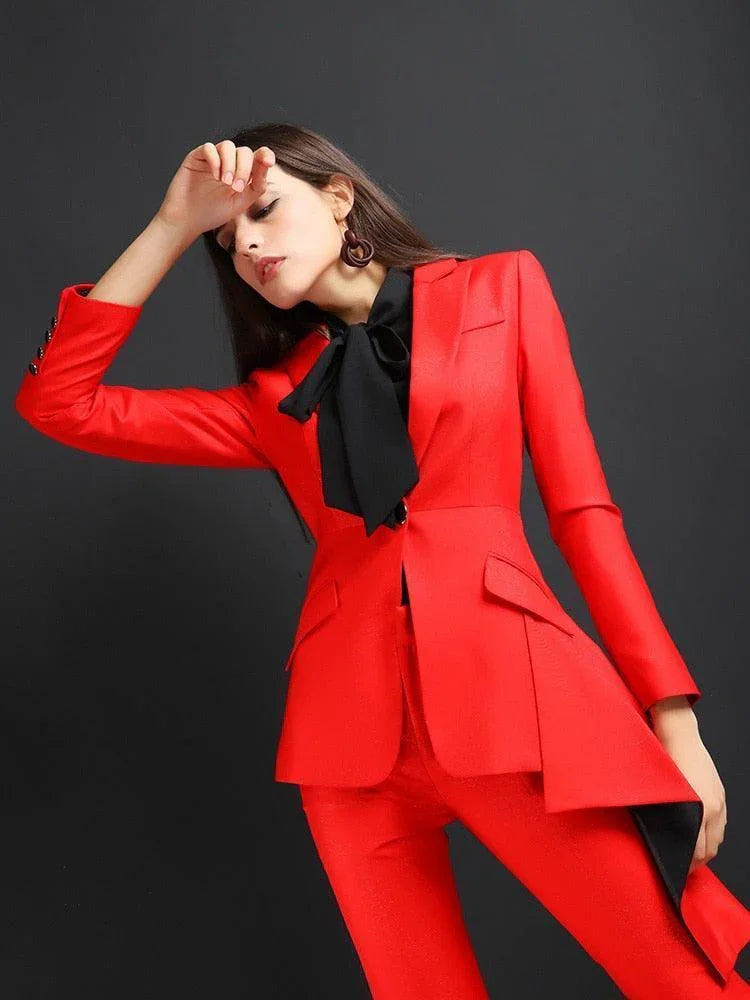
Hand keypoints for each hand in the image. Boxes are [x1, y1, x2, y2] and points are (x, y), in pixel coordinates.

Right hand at [156, 140, 275, 243]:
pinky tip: (215, 175)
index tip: (269, 162)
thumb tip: (266, 166)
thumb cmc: (213, 213)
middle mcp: (229, 163)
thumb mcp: (241, 202)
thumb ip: (256, 186)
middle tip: (236, 187)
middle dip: (244, 168)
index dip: (265, 155)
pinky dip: (215, 160)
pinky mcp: (197, 157)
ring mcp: (213, 158)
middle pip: (244, 151)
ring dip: (230, 164)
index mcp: (242, 173)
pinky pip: (209, 148)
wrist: (188, 220)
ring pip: (228, 146)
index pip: (257, 157)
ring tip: (225, 182)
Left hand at [651, 710, 726, 873]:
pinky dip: (711, 833)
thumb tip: (661, 838)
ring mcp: (719, 800)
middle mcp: (713, 807)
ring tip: (689, 853)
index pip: (697, 851)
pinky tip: (698, 833)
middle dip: (697, 861)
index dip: (686, 865)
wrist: (678, 733)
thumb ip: (665, 816)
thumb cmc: (662, 758)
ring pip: (717, 838)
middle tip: (681, 866)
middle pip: (710, 849)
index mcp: (699, 808)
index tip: (675, 870)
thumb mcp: (661, 791)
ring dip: (705, 848)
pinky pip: (720, 823)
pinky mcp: (720, 793)